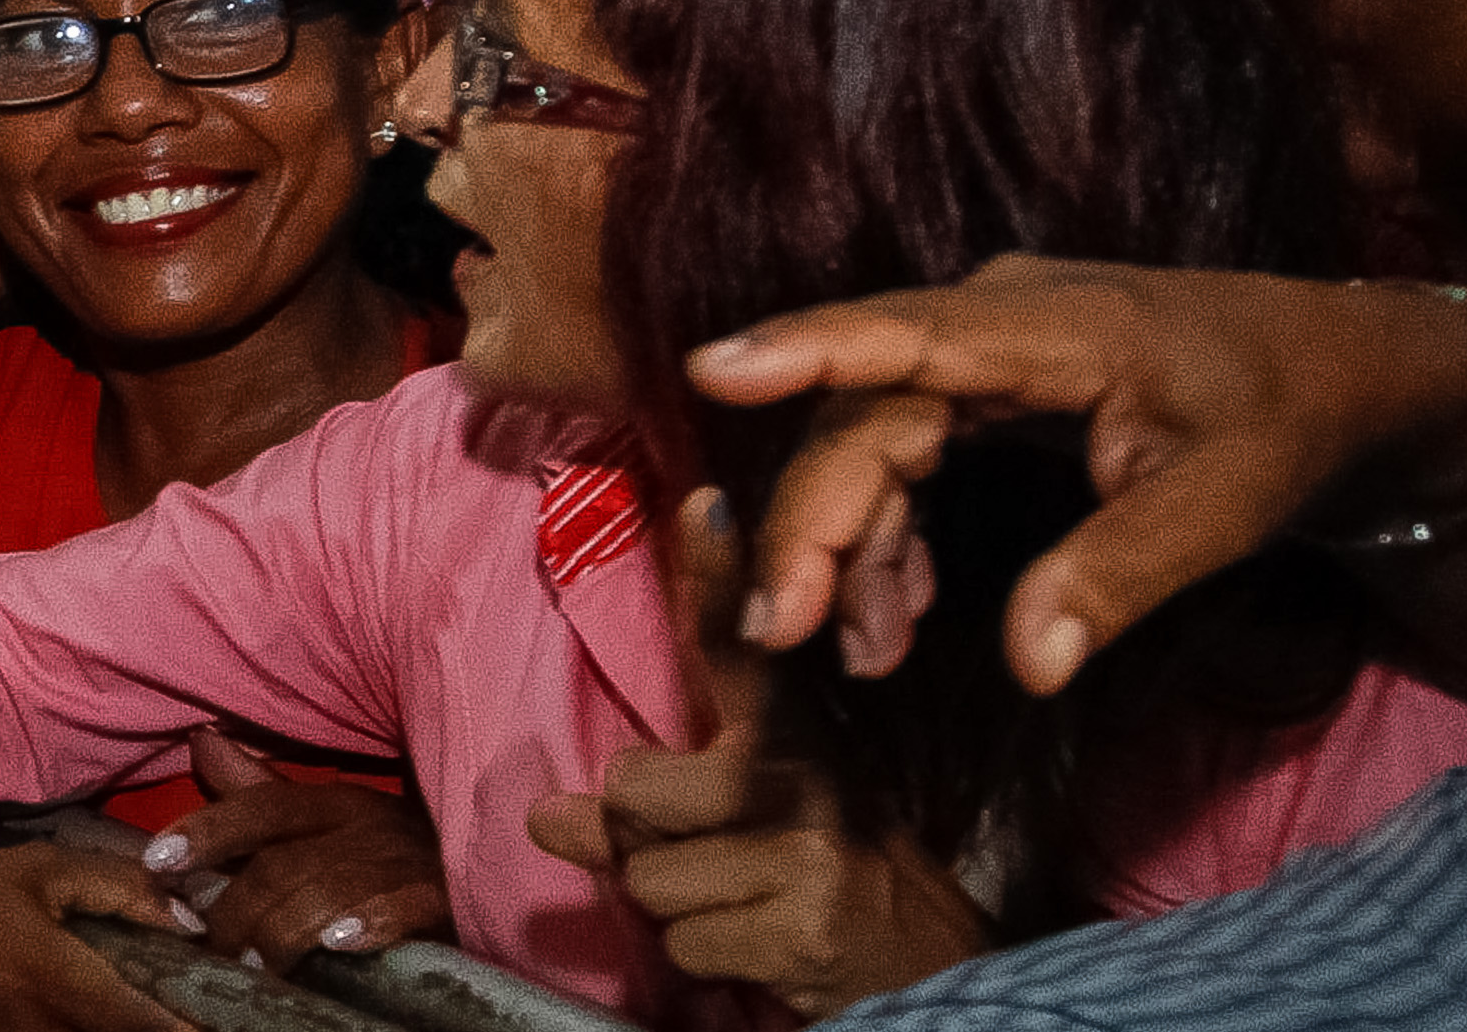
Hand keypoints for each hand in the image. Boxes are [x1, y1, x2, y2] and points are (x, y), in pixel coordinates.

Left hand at [152, 729, 449, 971]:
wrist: (483, 862)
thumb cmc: (383, 848)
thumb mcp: (323, 815)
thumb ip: (258, 791)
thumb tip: (202, 740)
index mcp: (330, 803)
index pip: (260, 807)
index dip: (207, 830)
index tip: (157, 862)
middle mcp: (363, 824)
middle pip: (285, 861)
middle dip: (239, 908)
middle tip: (210, 948)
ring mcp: (403, 861)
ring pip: (332, 888)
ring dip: (287, 928)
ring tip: (256, 964)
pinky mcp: (444, 897)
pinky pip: (407, 907)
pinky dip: (372, 925)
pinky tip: (341, 945)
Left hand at [530, 491, 985, 1018]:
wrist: (926, 963)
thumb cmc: (810, 873)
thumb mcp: (743, 817)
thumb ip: (641, 808)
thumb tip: (541, 815)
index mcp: (788, 732)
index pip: (740, 647)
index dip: (718, 576)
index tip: (705, 504)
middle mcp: (803, 777)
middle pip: (637, 790)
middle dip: (640, 839)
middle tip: (703, 853)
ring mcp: (808, 850)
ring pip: (651, 877)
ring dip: (677, 910)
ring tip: (737, 902)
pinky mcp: (804, 926)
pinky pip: (686, 943)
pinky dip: (706, 957)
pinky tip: (758, 945)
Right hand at [686, 255, 1466, 694]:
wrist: (1340, 375)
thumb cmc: (1282, 424)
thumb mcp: (1224, 507)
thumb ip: (1119, 575)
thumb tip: (1027, 664)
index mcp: (1050, 327)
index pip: (902, 336)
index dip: (802, 352)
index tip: (710, 371)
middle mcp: (993, 321)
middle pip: (866, 416)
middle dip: (816, 525)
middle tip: (782, 631)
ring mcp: (982, 349)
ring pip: (873, 442)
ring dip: (852, 547)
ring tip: (857, 651)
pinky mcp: (983, 385)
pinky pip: (904, 453)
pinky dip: (890, 535)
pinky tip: (898, 611)